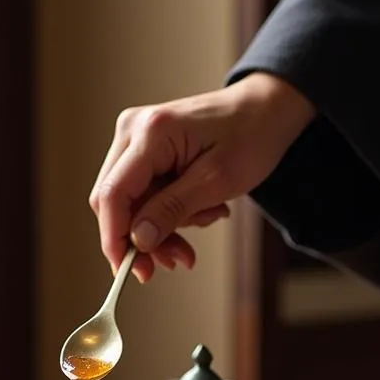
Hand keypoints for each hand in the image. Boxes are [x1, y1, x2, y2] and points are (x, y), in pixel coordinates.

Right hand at [89, 72, 315, 281]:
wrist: (265, 109)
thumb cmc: (250, 136)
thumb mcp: (217, 181)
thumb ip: (172, 210)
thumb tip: (137, 241)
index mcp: (151, 132)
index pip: (113, 194)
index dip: (115, 238)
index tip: (128, 270)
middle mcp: (132, 130)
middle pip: (114, 201)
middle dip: (142, 238)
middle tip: (176, 260)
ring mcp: (135, 139)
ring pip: (129, 203)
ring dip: (159, 229)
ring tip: (199, 231)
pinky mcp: (144, 150)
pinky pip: (143, 195)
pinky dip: (166, 214)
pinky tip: (198, 214)